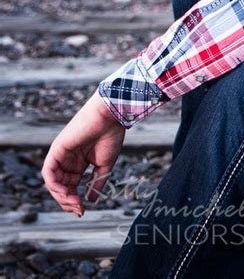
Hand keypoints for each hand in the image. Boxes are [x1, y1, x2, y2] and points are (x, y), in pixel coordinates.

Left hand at [41, 90, 125, 216]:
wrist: (111, 117)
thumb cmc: (111, 136)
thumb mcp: (105, 165)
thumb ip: (96, 183)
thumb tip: (90, 201)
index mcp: (78, 163)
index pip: (70, 187)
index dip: (74, 201)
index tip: (83, 210)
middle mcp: (67, 160)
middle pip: (60, 187)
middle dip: (67, 202)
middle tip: (79, 210)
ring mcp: (61, 154)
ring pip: (52, 182)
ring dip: (61, 196)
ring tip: (75, 203)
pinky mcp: (56, 149)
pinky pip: (48, 172)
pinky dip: (54, 185)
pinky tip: (66, 193)